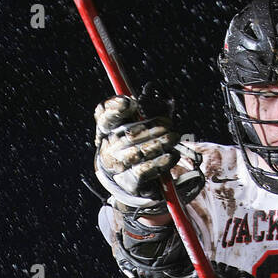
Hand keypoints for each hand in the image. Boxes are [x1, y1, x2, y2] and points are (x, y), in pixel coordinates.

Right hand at [94, 95, 180, 209]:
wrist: (140, 180)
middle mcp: (108, 148)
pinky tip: (172, 155)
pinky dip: (161, 162)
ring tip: (174, 138)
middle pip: (127, 135)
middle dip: (150, 128)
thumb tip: (156, 94)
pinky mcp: (130, 183)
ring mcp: (117, 167)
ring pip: (137, 153)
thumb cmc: (143, 143)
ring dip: (159, 144)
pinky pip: (145, 170)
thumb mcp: (146, 122)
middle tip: (169, 124)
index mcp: (107, 129)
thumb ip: (150, 107)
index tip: (129, 103)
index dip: (114, 108)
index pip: (103, 115)